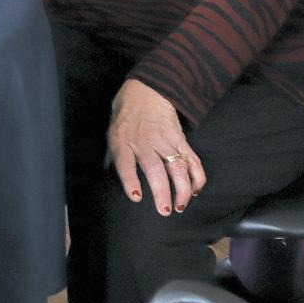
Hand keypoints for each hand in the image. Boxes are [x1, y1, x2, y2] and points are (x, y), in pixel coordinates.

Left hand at [106, 78, 206, 216]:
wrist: (147, 91)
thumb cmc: (126, 117)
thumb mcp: (112, 133)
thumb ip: (112, 156)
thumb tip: (105, 176)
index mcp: (123, 141)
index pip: (126, 164)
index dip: (131, 181)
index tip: (136, 197)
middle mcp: (145, 142)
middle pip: (155, 169)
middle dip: (161, 192)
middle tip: (164, 211)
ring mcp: (165, 141)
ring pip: (177, 167)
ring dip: (182, 189)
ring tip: (180, 205)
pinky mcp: (180, 140)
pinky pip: (192, 160)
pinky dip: (197, 176)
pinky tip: (195, 190)